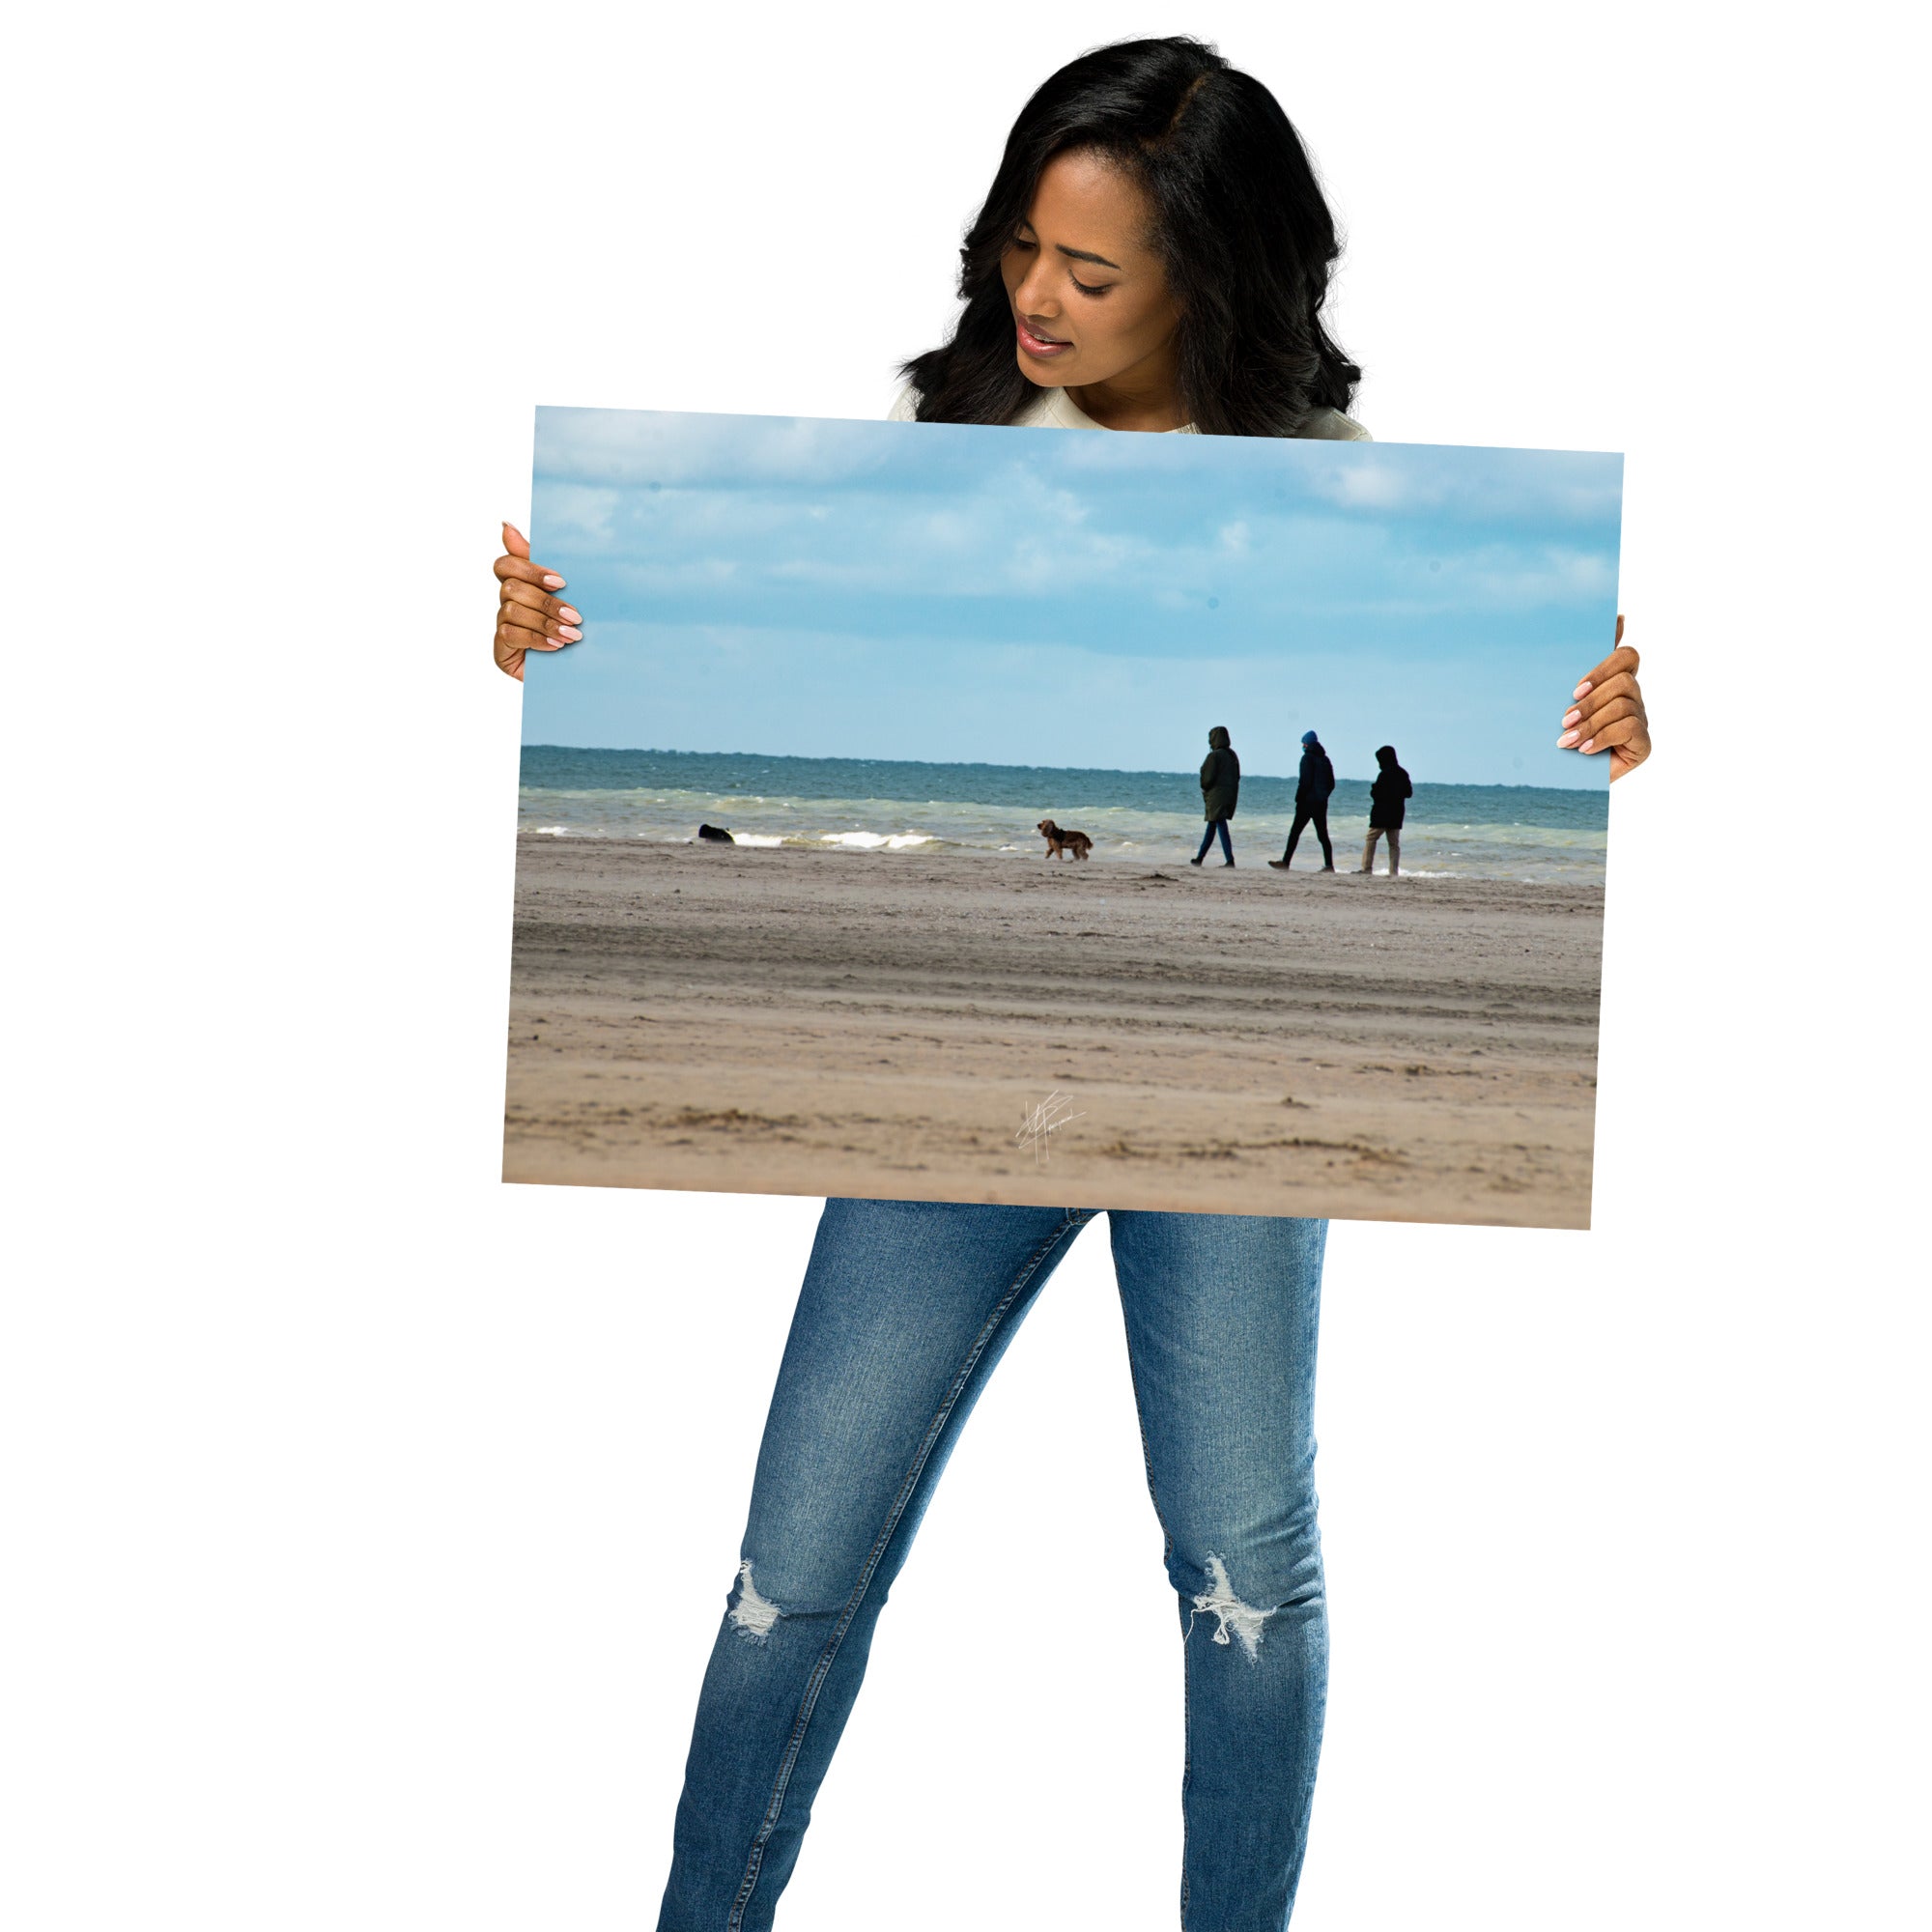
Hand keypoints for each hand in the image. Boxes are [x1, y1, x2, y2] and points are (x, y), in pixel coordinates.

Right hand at [493, 521, 580, 681]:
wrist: (583, 673)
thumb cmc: (574, 629)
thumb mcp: (568, 595)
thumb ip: (544, 563)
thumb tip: (505, 525)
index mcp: (521, 585)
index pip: (506, 564)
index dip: (530, 569)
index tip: (560, 582)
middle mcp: (507, 603)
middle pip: (511, 587)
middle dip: (546, 601)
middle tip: (576, 616)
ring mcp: (502, 626)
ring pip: (511, 610)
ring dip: (545, 622)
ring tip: (572, 636)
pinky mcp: (500, 650)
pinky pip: (509, 635)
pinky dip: (536, 638)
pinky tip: (556, 647)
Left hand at [1559, 615, 1649, 779]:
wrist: (1561, 780)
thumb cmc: (1561, 736)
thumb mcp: (1563, 702)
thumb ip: (1578, 670)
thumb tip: (1610, 621)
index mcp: (1615, 683)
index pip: (1626, 656)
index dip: (1605, 665)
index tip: (1575, 689)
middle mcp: (1633, 698)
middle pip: (1625, 679)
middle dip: (1591, 700)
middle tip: (1565, 720)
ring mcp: (1641, 720)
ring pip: (1624, 704)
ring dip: (1591, 722)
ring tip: (1567, 740)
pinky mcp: (1643, 744)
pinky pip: (1630, 727)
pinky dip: (1602, 737)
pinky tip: (1584, 750)